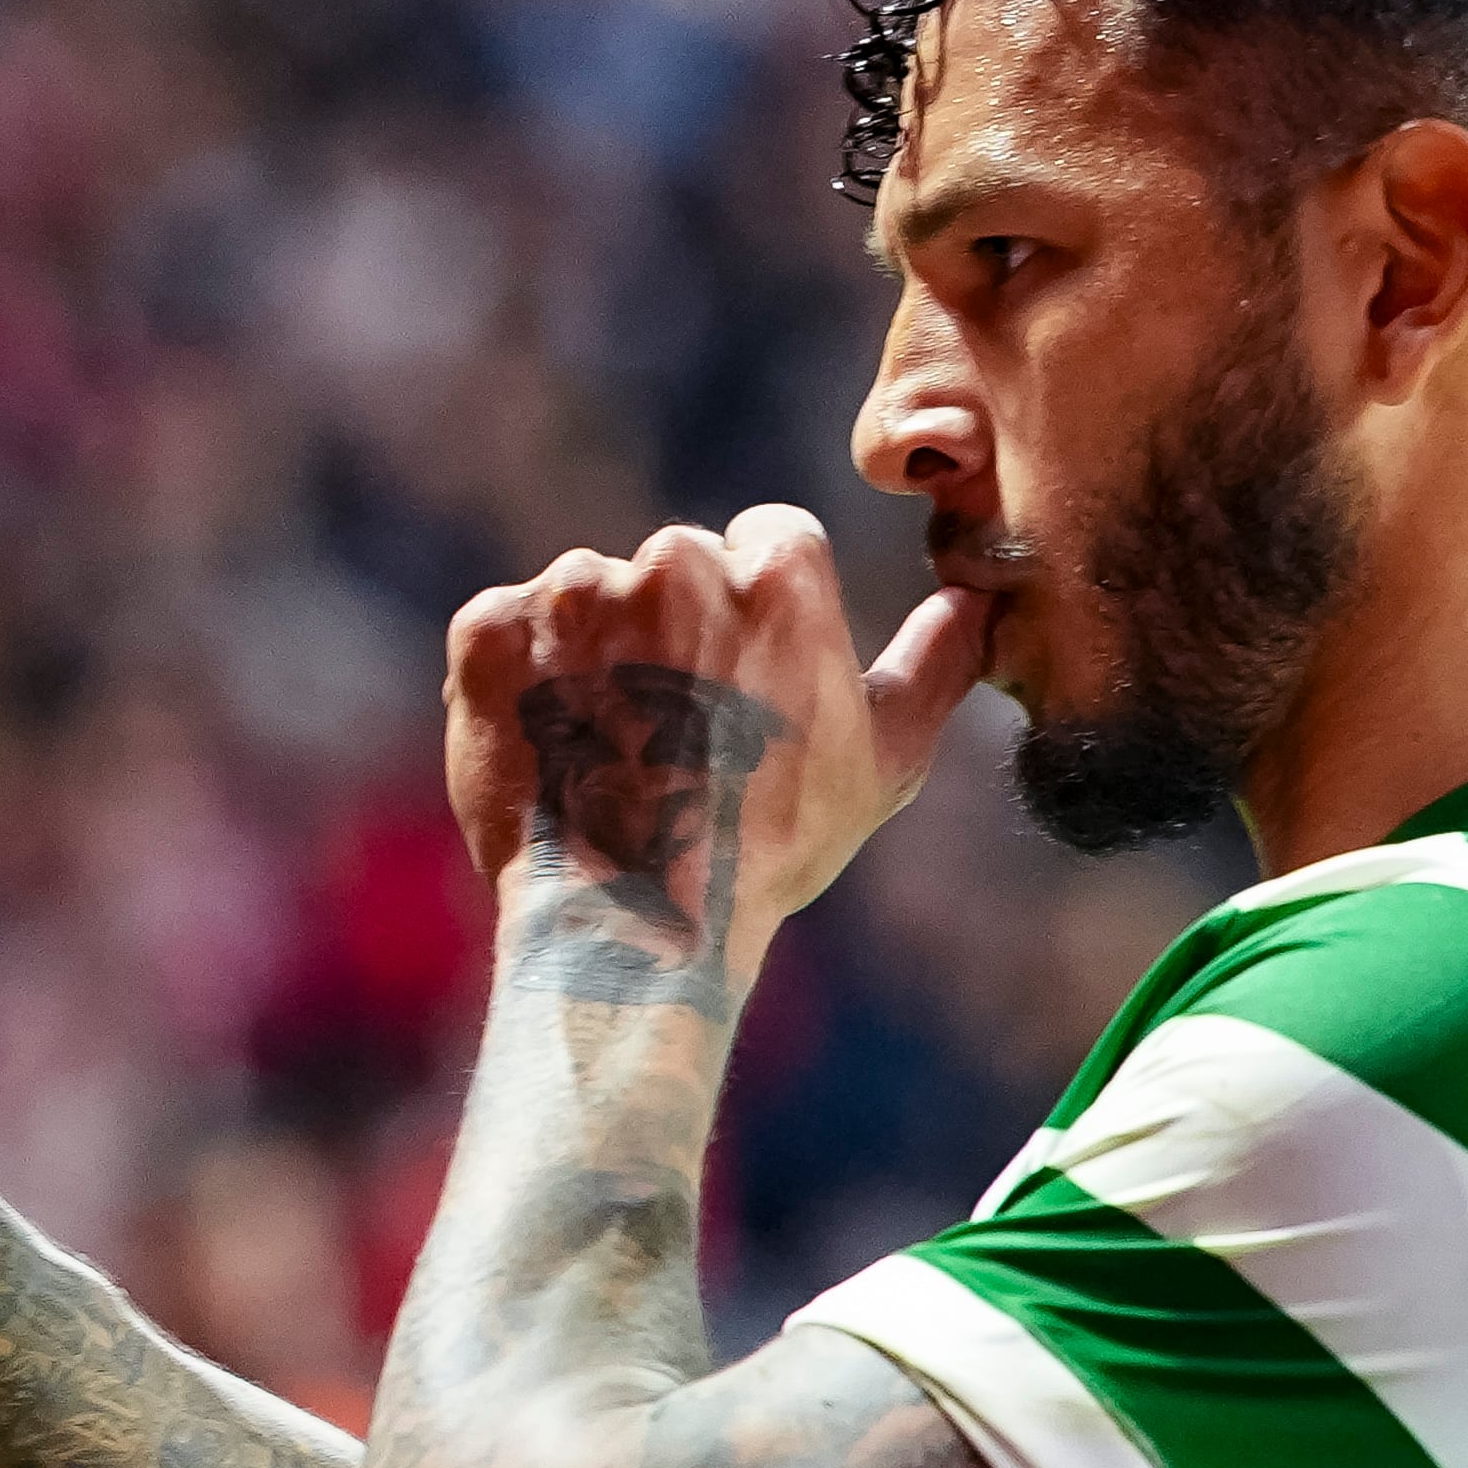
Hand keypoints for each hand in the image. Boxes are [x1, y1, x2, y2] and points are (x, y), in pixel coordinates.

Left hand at [441, 507, 995, 959]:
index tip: (745, 691)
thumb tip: (977, 603)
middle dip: (673, 633)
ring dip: (594, 656)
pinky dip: (519, 681)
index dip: (756, 622)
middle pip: (675, 565)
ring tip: (612, 754)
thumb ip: (936, 663)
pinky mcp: (491, 629)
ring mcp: (574, 590)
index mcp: (777, 570)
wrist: (633, 923)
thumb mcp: (886, 760)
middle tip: (676, 735)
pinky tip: (553, 750)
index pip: (765, 543)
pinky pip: (506, 629)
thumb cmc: (773, 847)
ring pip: (588, 597)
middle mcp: (674, 558)